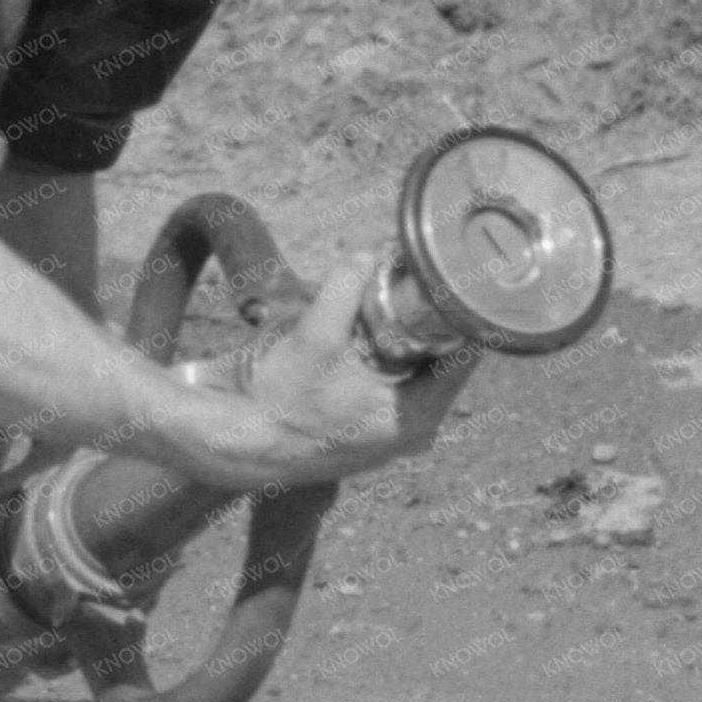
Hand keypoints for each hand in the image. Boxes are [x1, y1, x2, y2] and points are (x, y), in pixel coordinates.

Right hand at [193, 250, 480, 491]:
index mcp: (417, 416)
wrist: (235, 446)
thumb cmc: (276, 402)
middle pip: (440, 357)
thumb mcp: (312, 337)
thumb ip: (344, 290)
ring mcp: (392, 435)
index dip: (454, 307)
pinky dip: (380, 357)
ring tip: (372, 306)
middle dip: (420, 317)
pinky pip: (392, 383)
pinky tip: (354, 339)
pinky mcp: (370, 431)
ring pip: (415, 369)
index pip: (465, 350)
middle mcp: (413, 431)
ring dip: (398, 335)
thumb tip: (368, 255)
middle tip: (401, 280)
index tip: (437, 275)